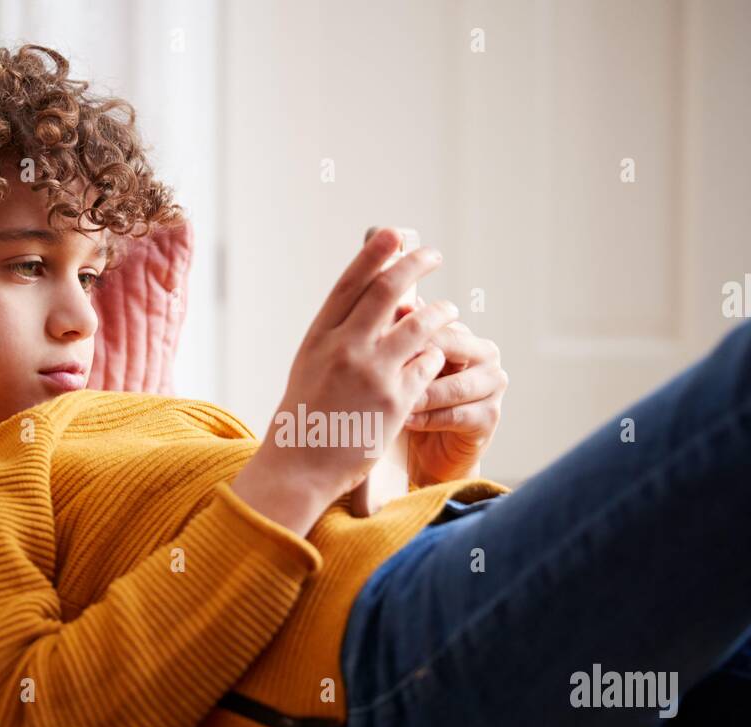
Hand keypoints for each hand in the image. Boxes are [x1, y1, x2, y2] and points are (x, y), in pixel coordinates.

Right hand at [234, 228, 458, 527]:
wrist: (299, 469)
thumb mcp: (309, 369)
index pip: (350, 284)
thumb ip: (336, 338)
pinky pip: (428, 364)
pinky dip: (435, 356)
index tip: (394, 233)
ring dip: (440, 311)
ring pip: (419, 324)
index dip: (374, 254)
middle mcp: (344, 347)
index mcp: (319, 337)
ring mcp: (371, 372)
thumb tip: (367, 308)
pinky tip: (439, 357)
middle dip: (414, 264)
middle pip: (387, 290)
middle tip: (433, 253)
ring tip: (450, 309)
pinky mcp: (396, 400)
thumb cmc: (304, 421)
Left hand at [400, 295, 507, 484]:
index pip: (436, 325)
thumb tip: (393, 305)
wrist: (427, 453)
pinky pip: (456, 415)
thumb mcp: (402, 369)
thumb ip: (401, 338)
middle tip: (382, 371)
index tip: (373, 342)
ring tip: (389, 401)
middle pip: (450, 349)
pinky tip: (404, 421)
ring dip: (420, 395)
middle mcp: (485, 355)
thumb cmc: (412, 403)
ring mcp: (493, 386)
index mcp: (465, 335)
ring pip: (453, 386)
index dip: (404, 334)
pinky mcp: (490, 417)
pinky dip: (427, 419)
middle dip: (414, 362)